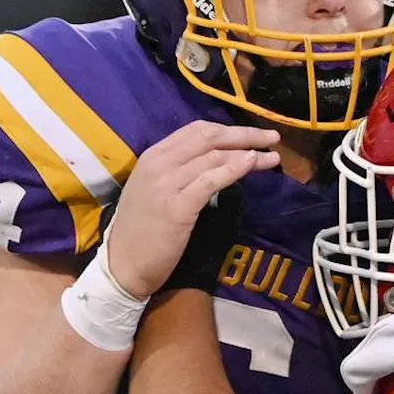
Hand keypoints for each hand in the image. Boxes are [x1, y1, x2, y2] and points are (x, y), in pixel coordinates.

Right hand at [106, 121, 279, 297]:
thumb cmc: (141, 229)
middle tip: (271, 137)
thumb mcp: (154, 188)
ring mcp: (167, 184)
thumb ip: (179, 170)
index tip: (251, 135)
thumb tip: (215, 160)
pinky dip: (234, 169)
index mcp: (153, 156)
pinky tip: (251, 166)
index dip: (228, 129)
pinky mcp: (178, 207)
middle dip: (244, 134)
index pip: (196, 130)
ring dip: (248, 153)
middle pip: (209, 137)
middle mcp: (159, 163)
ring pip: (214, 156)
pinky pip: (211, 180)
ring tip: (271, 157)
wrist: (122, 264)